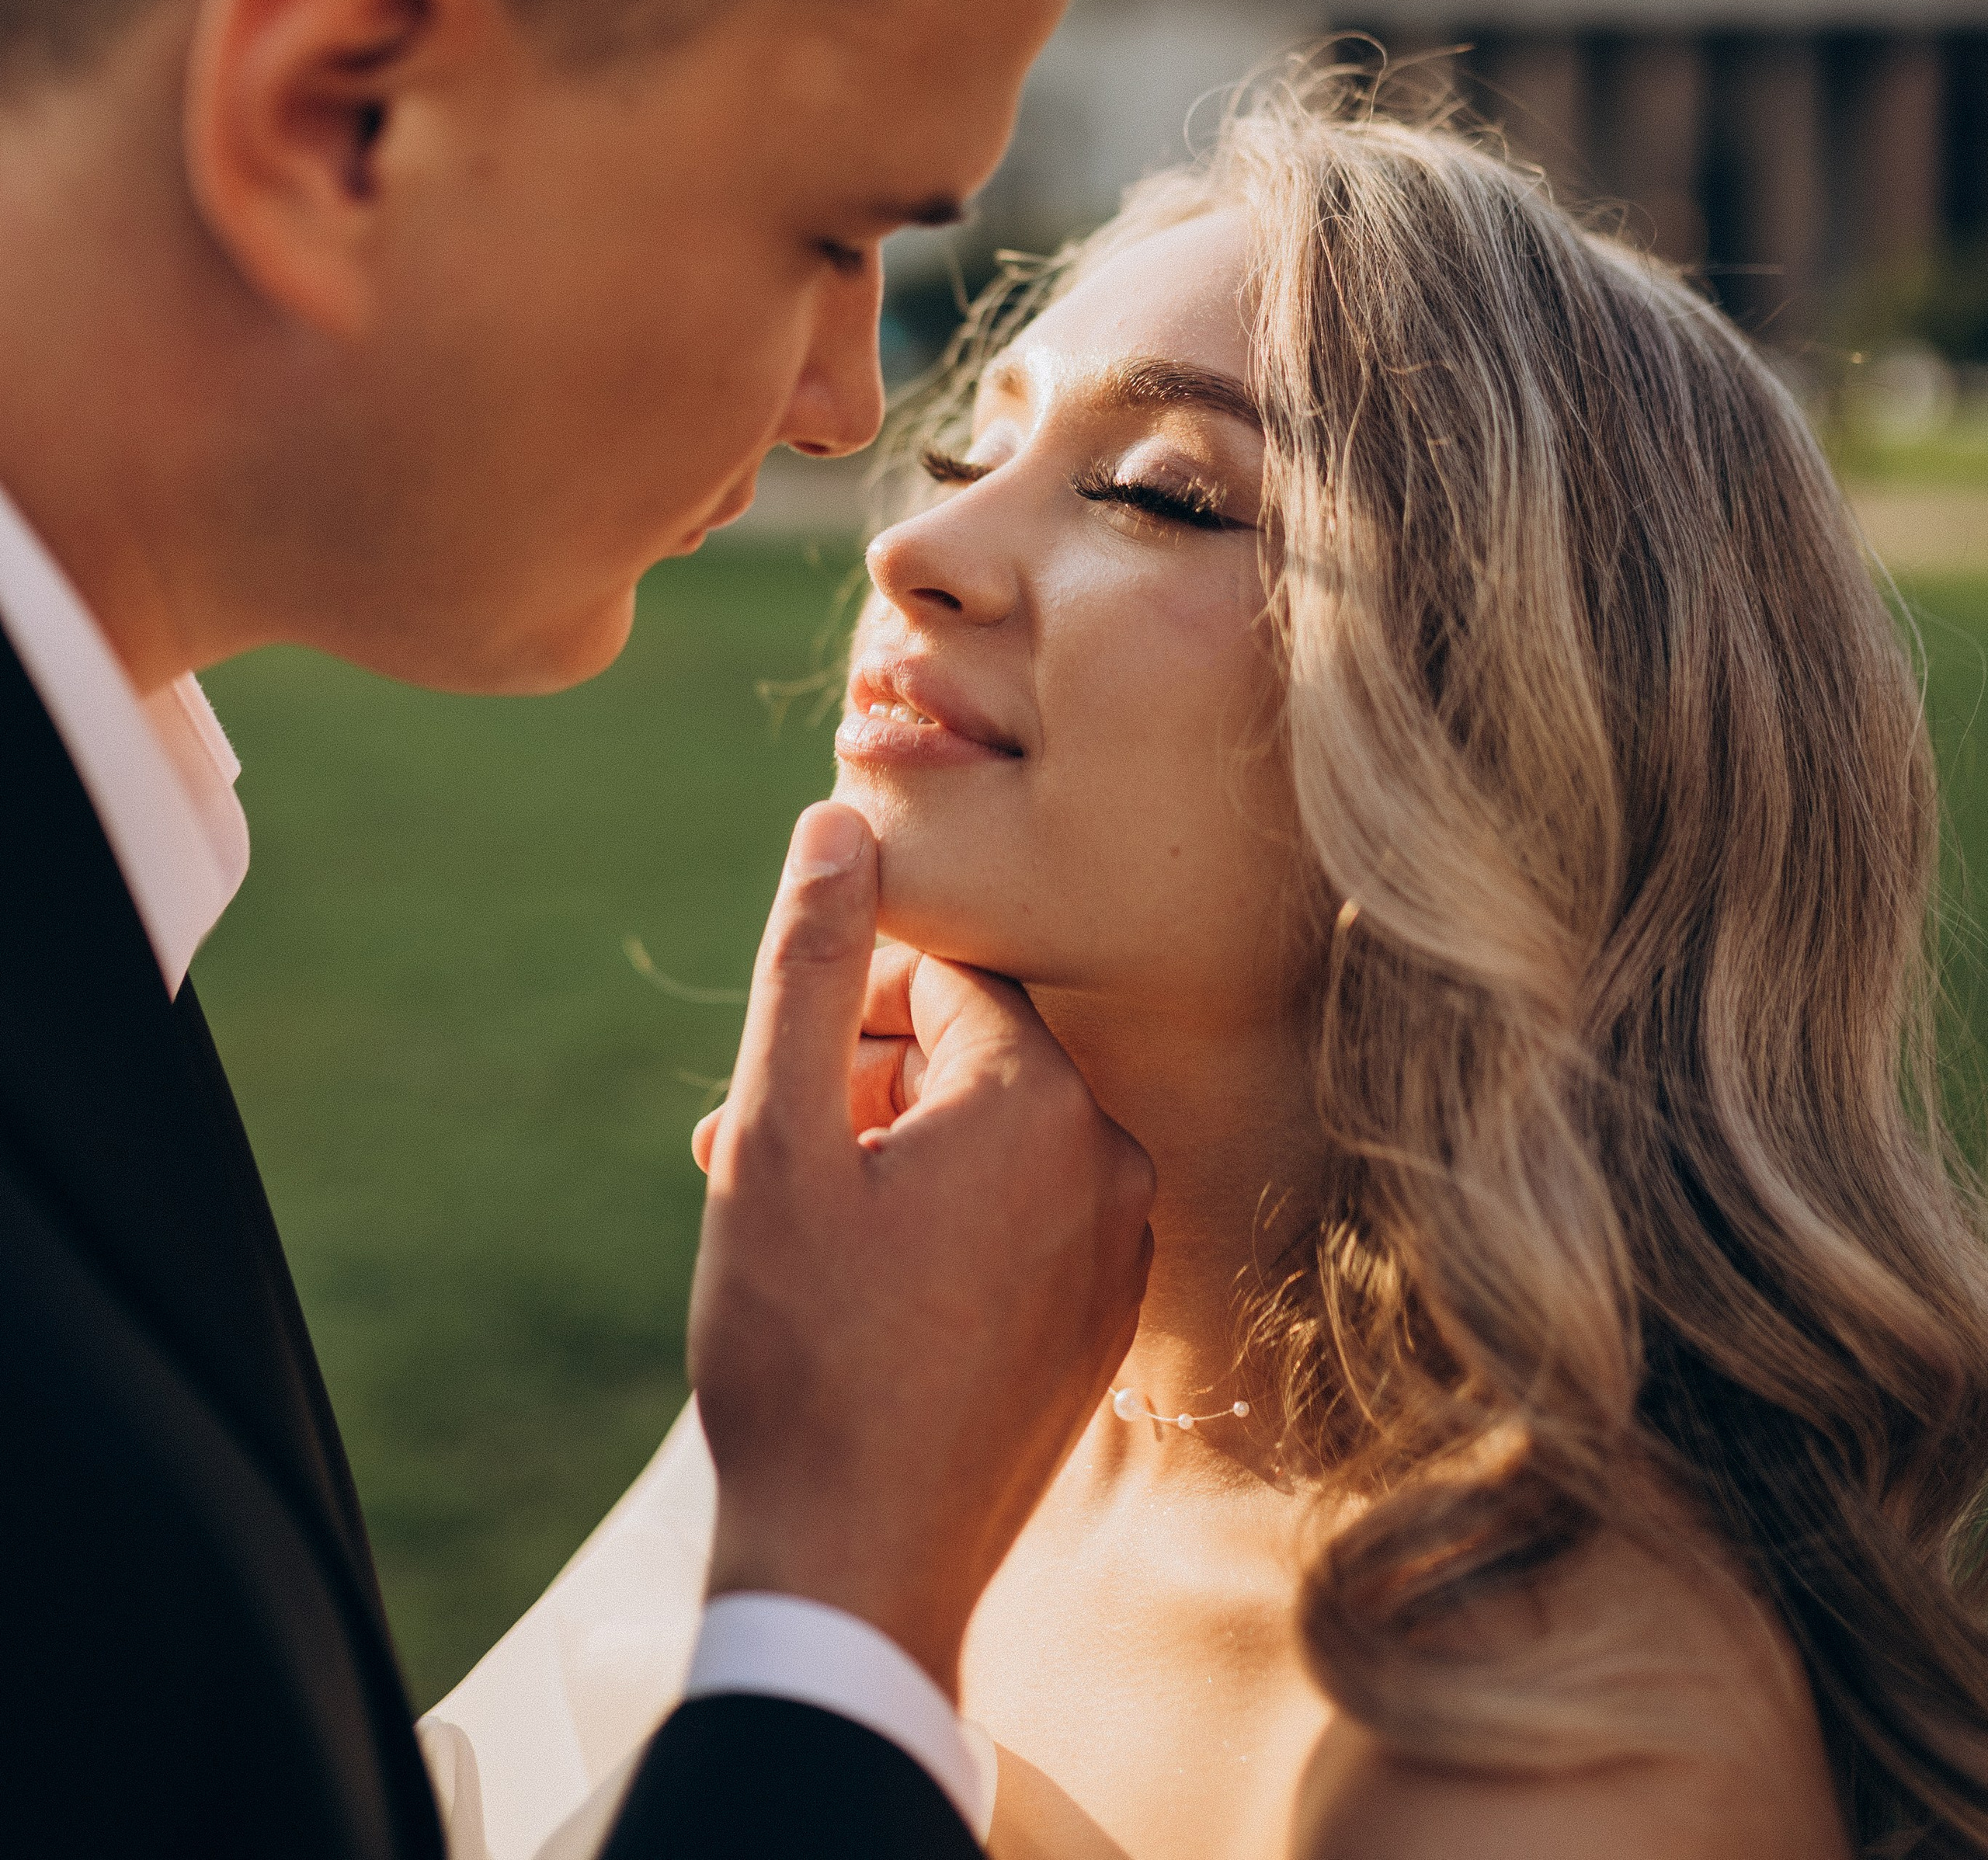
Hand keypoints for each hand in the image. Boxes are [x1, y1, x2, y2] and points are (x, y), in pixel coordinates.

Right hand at [686, 801, 1153, 1698]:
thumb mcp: (779, 1138)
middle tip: (745, 1142)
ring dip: (880, 1154)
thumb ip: (813, 964)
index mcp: (1044, 1103)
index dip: (847, 1007)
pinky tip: (845, 1273)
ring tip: (774, 1215)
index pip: (947, 979)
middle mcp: (1110, 1164)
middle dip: (852, 1081)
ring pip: (983, 1146)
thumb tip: (837, 820)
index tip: (773, 1070)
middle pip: (968, 1060)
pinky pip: (1014, 1225)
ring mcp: (1115, 1255)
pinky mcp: (1096, 1329)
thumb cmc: (802, 1352)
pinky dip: (932, 1224)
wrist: (855, 1576)